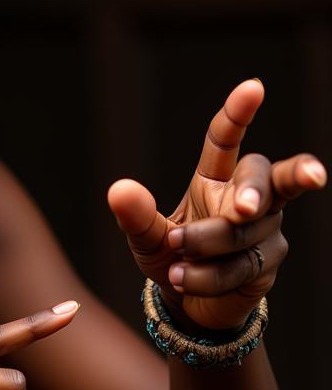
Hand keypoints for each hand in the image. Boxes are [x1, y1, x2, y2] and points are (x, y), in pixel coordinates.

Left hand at [107, 79, 326, 329]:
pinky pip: (241, 266)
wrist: (190, 302)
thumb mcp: (145, 237)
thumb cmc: (169, 256)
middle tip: (241, 209)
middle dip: (253, 192)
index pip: (225, 141)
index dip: (238, 114)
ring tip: (176, 263)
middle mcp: (246, 196)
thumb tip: (119, 189)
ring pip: (241, 232)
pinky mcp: (270, 259)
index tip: (253, 87)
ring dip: (204, 250)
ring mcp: (265, 227)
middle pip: (264, 179)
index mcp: (213, 178)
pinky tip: (185, 280)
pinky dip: (206, 276)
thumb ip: (136, 216)